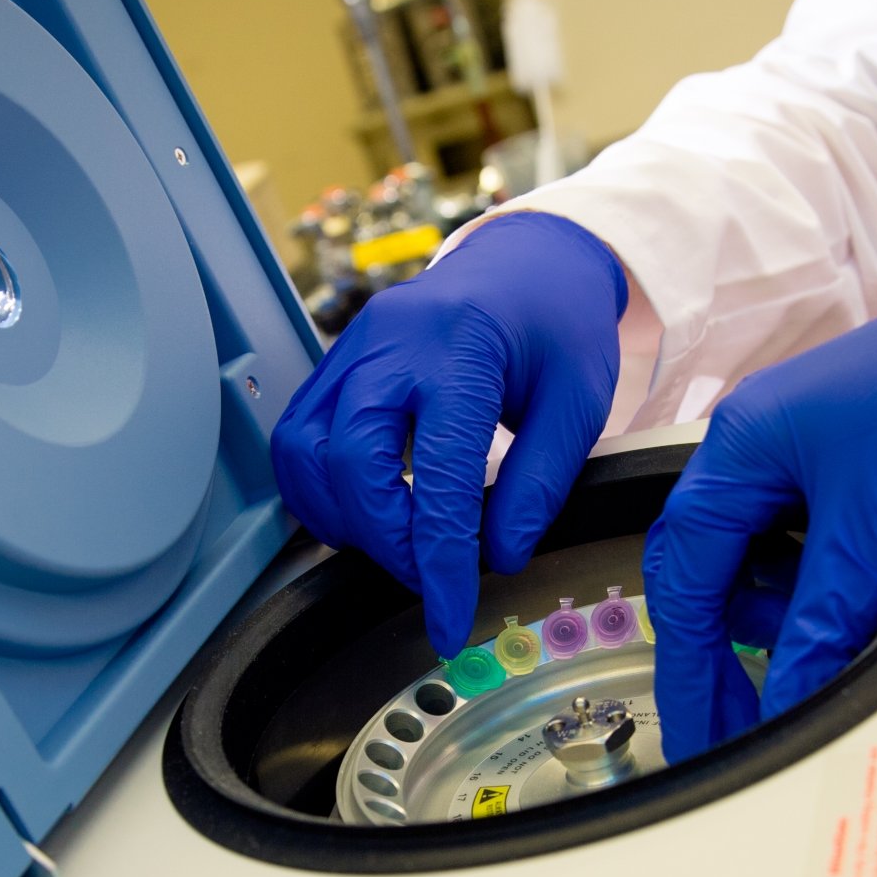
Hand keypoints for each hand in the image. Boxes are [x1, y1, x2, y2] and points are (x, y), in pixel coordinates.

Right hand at [272, 212, 627, 654]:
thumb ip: (540, 484)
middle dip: (386, 542)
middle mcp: (392, 342)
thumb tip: (498, 557)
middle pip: (351, 464)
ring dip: (343, 519)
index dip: (440, 561)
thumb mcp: (579, 403)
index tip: (449, 617)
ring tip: (399, 545)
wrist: (528, 260)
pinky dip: (319, 489)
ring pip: (305, 452)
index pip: (438, 476)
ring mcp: (353, 347)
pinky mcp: (334, 361)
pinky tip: (364, 513)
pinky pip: (297, 436)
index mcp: (462, 349)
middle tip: (431, 577)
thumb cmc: (557, 324)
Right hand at [643, 221, 876, 759]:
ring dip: (785, 612)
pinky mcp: (862, 461)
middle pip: (713, 562)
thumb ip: (824, 620)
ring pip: (768, 554)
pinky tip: (856, 607)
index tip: (707, 726)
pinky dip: (826, 584)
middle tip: (741, 716)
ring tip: (820, 651)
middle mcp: (767, 441)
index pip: (687, 571)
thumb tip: (791, 691)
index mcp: (743, 443)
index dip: (691, 660)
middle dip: (723, 645)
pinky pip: (817, 539)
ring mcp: (813, 449)